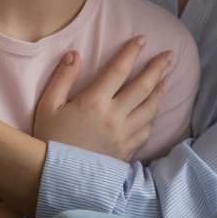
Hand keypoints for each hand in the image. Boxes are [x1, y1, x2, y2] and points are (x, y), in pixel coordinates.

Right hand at [32, 37, 170, 160]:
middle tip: (168, 55)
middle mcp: (114, 118)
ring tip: (163, 79)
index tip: (141, 40)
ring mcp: (123, 137)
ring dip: (159, 91)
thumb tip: (74, 54)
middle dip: (158, 69)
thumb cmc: (48, 139)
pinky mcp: (126, 152)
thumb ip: (62, 78)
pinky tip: (151, 109)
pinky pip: (146, 131)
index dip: (131, 53)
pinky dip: (151, 116)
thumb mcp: (48, 106)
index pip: (118, 71)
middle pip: (143, 88)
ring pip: (149, 110)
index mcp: (94, 103)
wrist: (55, 178)